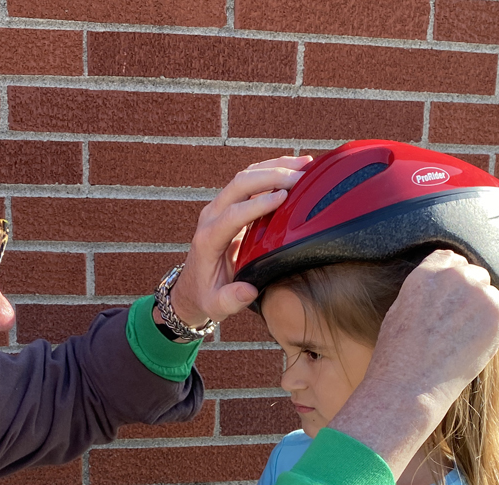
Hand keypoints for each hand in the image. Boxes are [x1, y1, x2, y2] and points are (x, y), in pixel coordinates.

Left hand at [168, 156, 311, 328]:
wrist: (192, 287)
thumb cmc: (207, 296)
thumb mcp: (216, 305)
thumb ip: (230, 300)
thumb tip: (248, 290)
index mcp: (209, 239)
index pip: (233, 214)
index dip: (258, 204)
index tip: (284, 197)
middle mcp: (212, 217)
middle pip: (239, 184)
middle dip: (271, 176)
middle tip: (301, 177)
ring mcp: (220, 207)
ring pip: (246, 176)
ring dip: (275, 167)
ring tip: (305, 165)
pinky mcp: (230, 205)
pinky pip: (250, 181)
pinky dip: (272, 170)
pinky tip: (295, 168)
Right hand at [368, 249, 498, 414]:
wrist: (407, 388)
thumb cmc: (396, 359)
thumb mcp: (398, 313)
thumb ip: (423, 293)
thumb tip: (441, 293)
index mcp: (427, 274)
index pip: (451, 259)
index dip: (455, 277)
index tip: (456, 295)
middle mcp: (455, 277)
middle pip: (476, 276)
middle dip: (472, 297)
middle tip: (462, 325)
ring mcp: (479, 296)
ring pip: (494, 297)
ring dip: (487, 315)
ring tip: (469, 343)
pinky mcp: (498, 318)